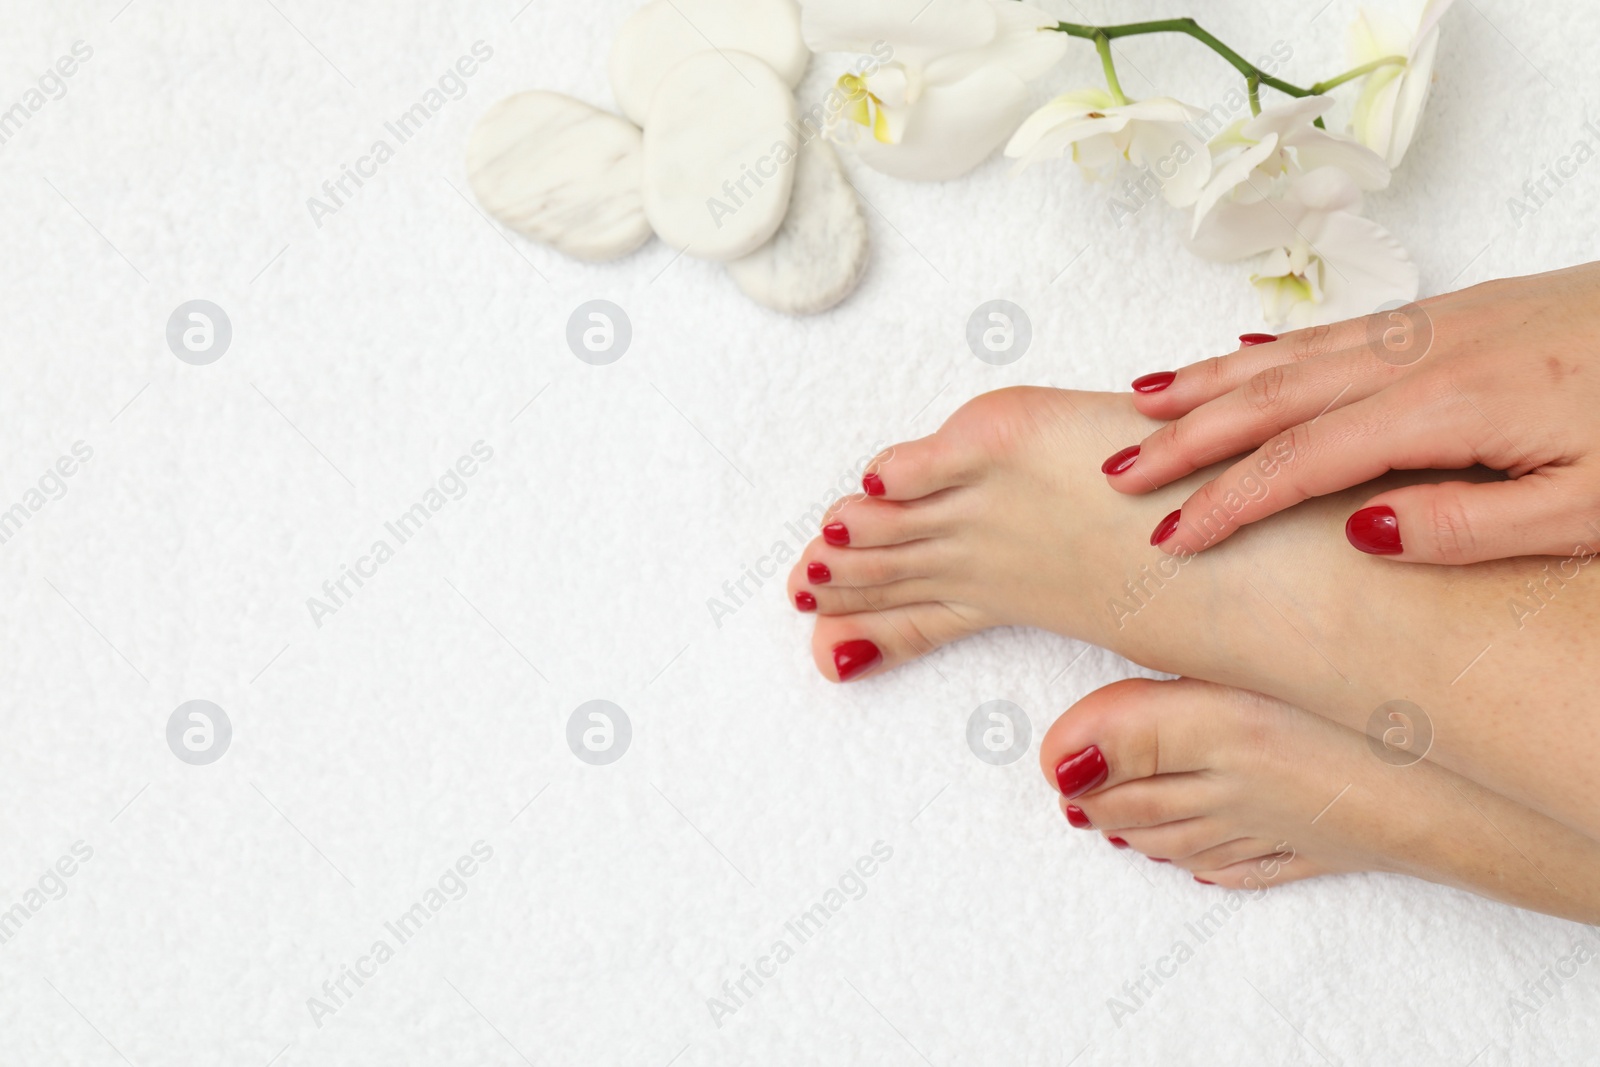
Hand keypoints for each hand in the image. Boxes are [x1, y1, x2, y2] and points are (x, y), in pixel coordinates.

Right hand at [1105, 263, 1599, 563]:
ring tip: (1144, 402)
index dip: (1225, 501)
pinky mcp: (1458, 316)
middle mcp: (1424, 355)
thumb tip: (1364, 534)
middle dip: (1186, 434)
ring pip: (1294, 356)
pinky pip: (1335, 334)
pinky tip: (1243, 359)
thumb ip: (1475, 524)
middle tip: (1116, 466)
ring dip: (1211, 383)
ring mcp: (1437, 327)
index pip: (1301, 462)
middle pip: (1274, 397)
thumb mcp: (1594, 508)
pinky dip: (1272, 350)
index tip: (1168, 536)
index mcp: (1448, 408)